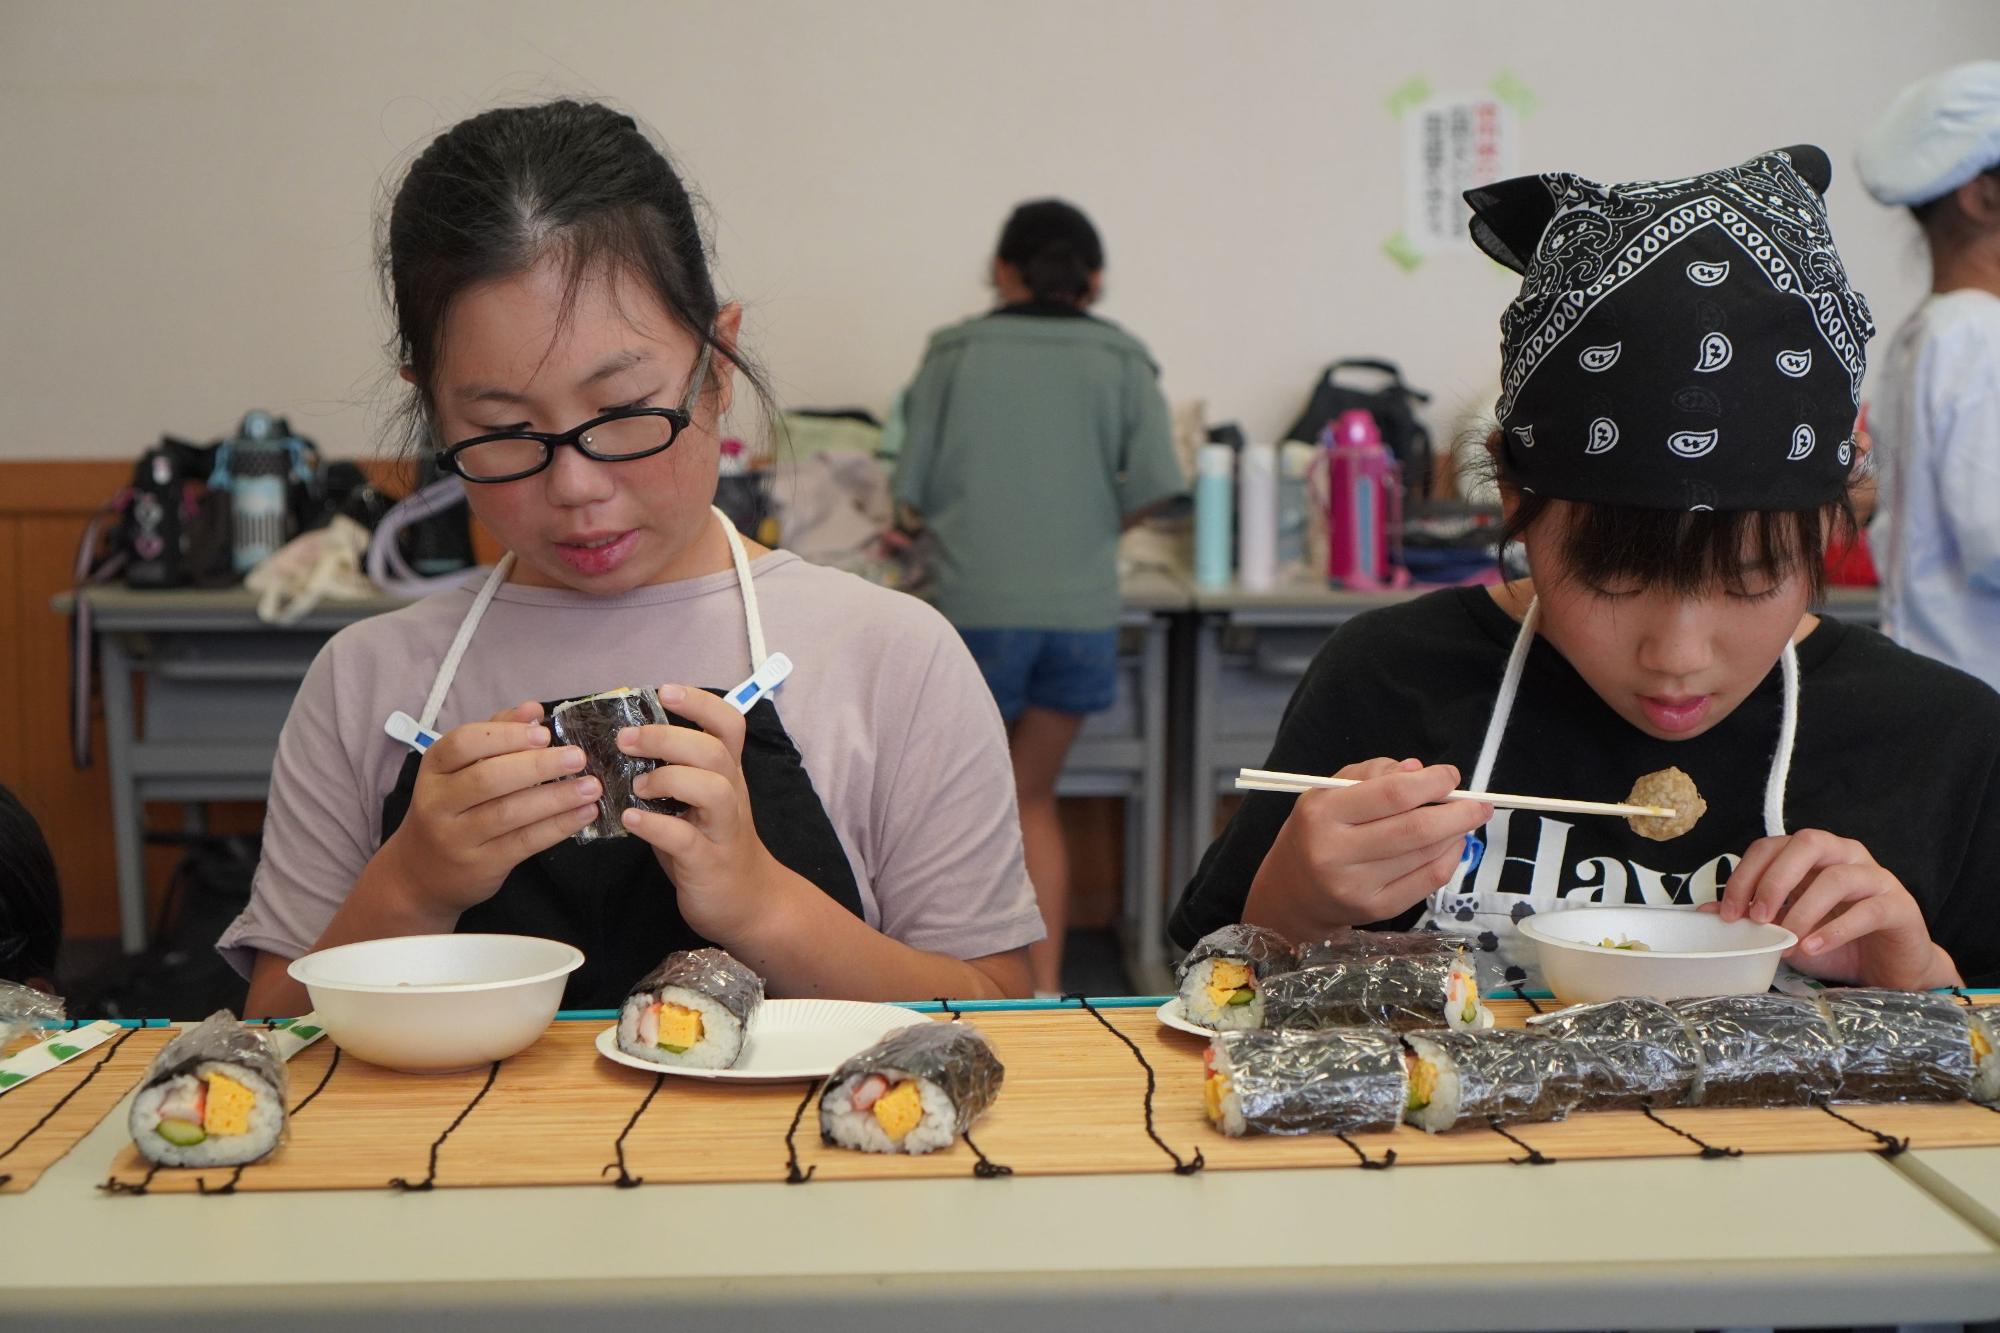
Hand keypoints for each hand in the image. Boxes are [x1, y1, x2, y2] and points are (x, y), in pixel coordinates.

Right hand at [379, 701, 598, 914]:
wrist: (422, 874)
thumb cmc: (451, 807)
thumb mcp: (460, 769)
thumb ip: (495, 735)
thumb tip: (533, 709)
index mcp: (435, 768)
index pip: (463, 744)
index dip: (505, 736)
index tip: (544, 734)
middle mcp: (439, 802)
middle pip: (488, 779)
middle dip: (537, 766)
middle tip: (578, 758)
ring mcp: (457, 837)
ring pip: (509, 813)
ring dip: (555, 798)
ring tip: (591, 787)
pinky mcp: (480, 866)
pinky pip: (523, 843)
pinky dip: (557, 827)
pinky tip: (584, 814)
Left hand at [617, 685, 791, 940]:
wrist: (748, 903)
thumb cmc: (712, 845)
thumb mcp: (696, 803)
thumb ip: (671, 773)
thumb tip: (623, 744)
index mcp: (727, 774)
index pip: (728, 724)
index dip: (698, 702)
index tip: (663, 691)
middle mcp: (731, 794)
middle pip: (714, 750)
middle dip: (668, 737)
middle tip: (626, 739)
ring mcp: (723, 828)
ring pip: (711, 788)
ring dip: (668, 778)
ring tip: (636, 786)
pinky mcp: (709, 862)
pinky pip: (685, 838)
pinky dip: (654, 825)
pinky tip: (631, 821)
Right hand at [1247, 758, 1491, 935]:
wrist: (1292, 893)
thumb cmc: (1316, 832)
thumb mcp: (1329, 791)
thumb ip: (1372, 774)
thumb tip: (1419, 770)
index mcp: (1322, 813)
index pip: (1392, 794)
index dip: (1432, 783)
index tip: (1450, 776)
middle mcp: (1336, 852)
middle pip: (1415, 829)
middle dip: (1458, 813)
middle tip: (1481, 804)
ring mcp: (1356, 886)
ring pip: (1425, 855)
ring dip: (1456, 835)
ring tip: (1465, 822)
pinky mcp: (1375, 910)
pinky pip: (1426, 882)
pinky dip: (1448, 860)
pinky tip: (1452, 846)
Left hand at [1708, 829, 1957, 988]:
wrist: (1889, 968)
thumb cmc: (1834, 941)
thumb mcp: (1786, 928)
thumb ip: (1754, 916)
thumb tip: (1706, 913)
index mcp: (1813, 855)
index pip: (1771, 847)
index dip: (1746, 875)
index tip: (1729, 913)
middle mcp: (1845, 855)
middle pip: (1807, 844)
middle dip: (1774, 881)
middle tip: (1756, 919)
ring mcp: (1876, 878)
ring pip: (1837, 878)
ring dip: (1803, 911)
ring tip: (1786, 942)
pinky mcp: (1900, 906)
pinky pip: (1867, 910)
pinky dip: (1835, 929)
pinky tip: (1812, 947)